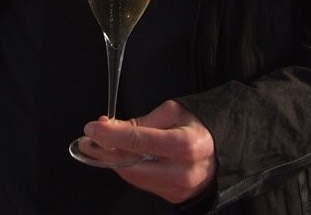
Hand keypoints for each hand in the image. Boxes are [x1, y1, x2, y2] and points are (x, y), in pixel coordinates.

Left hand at [76, 100, 214, 203]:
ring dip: (115, 161)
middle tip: (90, 140)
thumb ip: (141, 122)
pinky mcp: (173, 198)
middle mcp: (182, 172)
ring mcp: (178, 190)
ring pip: (135, 178)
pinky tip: (123, 156)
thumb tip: (109, 127)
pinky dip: (130, 169)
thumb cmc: (197, 127)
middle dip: (106, 153)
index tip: (92, 128)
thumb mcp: (172, 113)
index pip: (138, 141)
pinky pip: (143, 184)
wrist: (220, 152)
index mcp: (184, 144)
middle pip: (132, 166)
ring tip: (103, 145)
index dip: (111, 135)